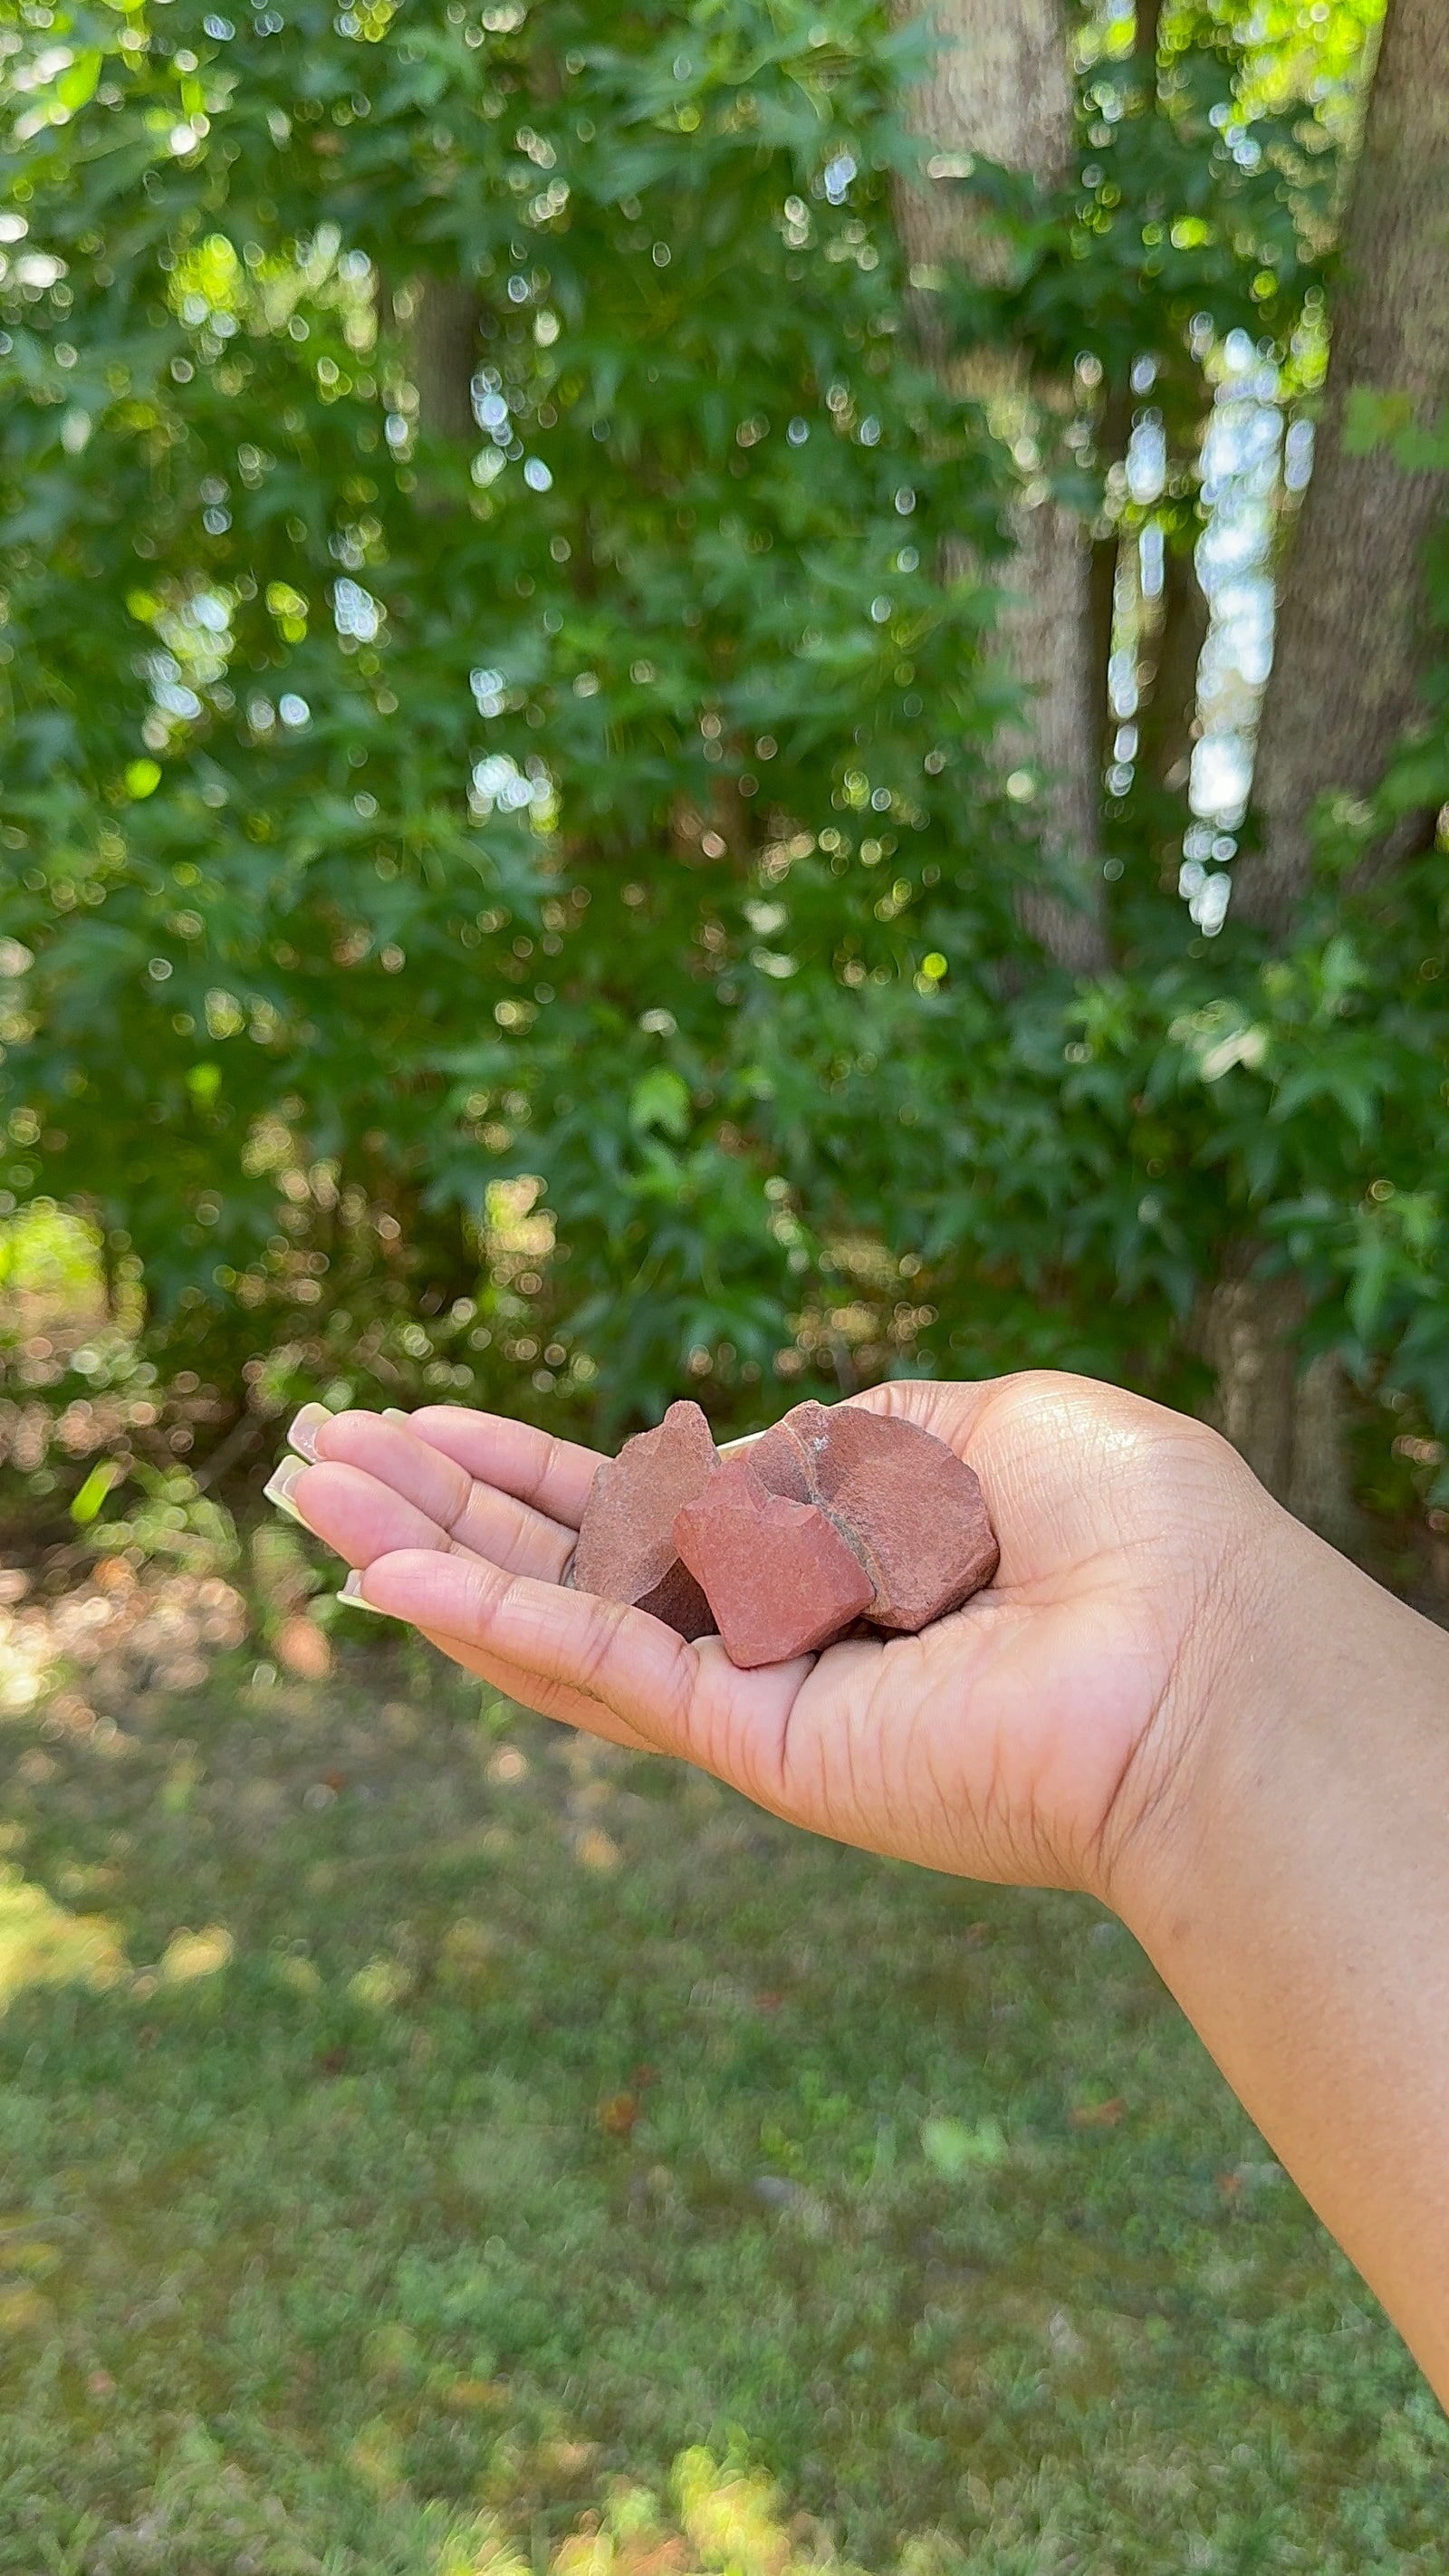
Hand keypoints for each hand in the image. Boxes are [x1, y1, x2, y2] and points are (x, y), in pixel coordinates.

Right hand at [280, 1374, 1272, 1909]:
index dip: (533, 1466)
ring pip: (552, 1617)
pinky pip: (599, 1666)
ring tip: (302, 1489)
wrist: (1201, 1652)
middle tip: (315, 1448)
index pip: (646, 1509)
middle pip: (569, 1562)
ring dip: (422, 1552)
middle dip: (441, 1502)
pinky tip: (381, 1577)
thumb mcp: (979, 1422)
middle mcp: (778, 1632)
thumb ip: (850, 1433)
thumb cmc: (1130, 1529)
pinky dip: (486, 1621)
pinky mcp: (758, 1744)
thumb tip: (755, 1441)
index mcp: (830, 1556)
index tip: (434, 1425)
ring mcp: (759, 1696)